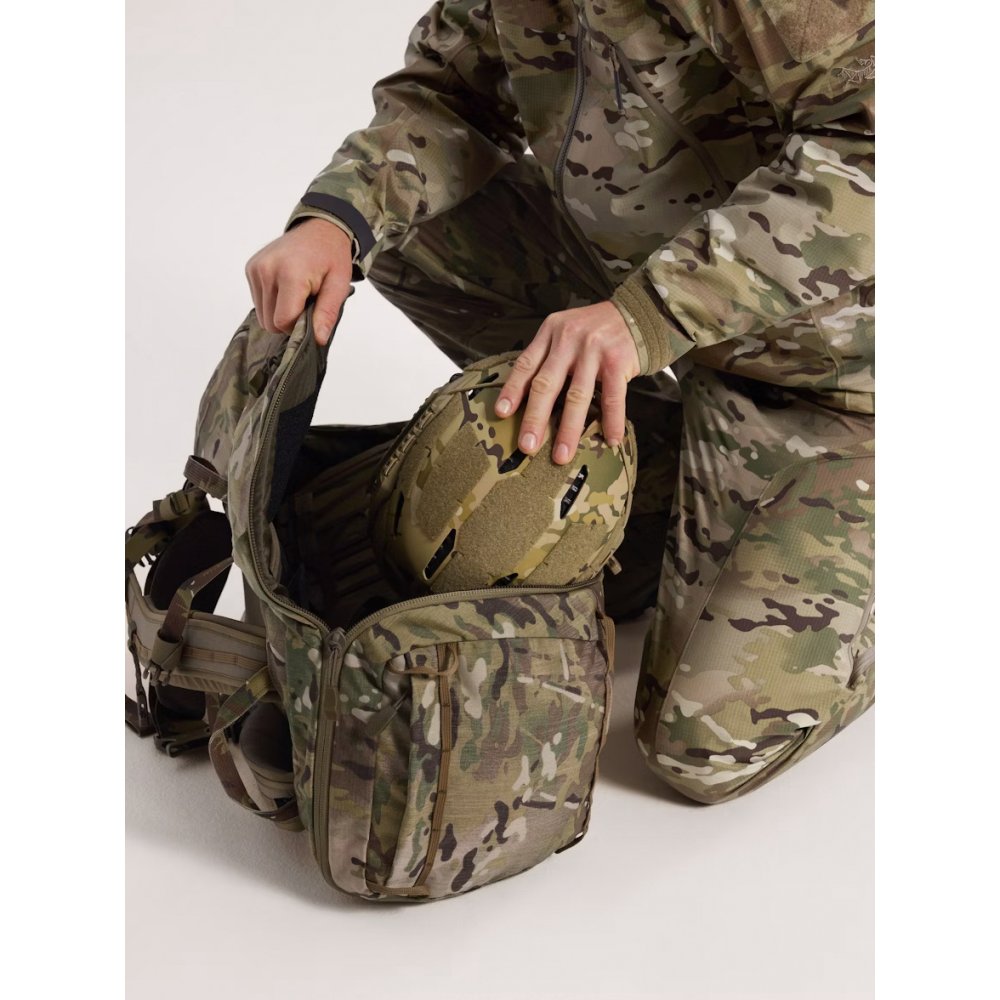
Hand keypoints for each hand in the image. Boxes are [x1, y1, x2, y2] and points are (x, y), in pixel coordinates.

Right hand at [244, 217, 353, 345]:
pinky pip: (258, 301)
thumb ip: (327, 313)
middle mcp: (267, 270)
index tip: (311, 313)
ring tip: (297, 293)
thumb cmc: (331, 257)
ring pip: (261, 315)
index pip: (282, 321)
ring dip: (279, 311)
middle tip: (306, 302)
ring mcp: (256, 268)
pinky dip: (272, 301)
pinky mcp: (251, 268)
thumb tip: (318, 339)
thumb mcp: (338, 285)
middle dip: (288, 320)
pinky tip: (286, 287)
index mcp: (290, 274)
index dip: (297, 326)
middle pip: (269, 322)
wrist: (320, 229)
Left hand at [493, 301, 640, 464]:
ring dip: (569, 430)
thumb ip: (546, 355)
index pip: (526, 364)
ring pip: (577, 396)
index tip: (502, 413)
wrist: (636, 313)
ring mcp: (593, 350)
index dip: (512, 390)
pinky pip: (612, 396)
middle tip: (527, 446)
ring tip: (562, 455)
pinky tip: (610, 440)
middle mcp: (568, 340)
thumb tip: (524, 396)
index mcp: (550, 333)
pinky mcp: (618, 361)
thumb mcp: (564, 331)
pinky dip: (612, 420)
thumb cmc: (594, 330)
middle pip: (546, 384)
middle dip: (535, 418)